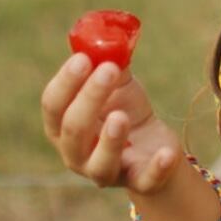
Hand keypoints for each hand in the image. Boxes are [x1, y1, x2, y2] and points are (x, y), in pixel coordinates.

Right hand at [41, 52, 182, 193]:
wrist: (153, 144)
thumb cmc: (124, 109)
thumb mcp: (117, 83)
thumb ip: (110, 62)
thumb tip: (110, 38)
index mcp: (61, 126)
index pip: (53, 105)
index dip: (66, 82)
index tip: (83, 58)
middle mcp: (75, 154)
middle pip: (73, 131)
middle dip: (89, 99)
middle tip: (108, 69)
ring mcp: (105, 172)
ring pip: (100, 164)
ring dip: (109, 141)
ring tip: (121, 116)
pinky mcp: (138, 182)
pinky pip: (145, 181)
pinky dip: (156, 168)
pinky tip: (168, 152)